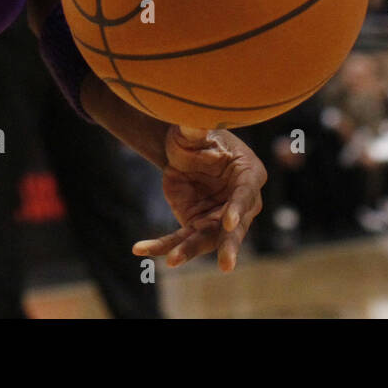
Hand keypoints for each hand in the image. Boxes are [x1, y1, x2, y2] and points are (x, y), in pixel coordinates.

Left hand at [132, 126, 266, 272]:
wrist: (181, 149)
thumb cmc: (198, 135)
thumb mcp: (196, 131)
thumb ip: (196, 130)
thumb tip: (192, 122)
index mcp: (248, 174)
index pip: (245, 194)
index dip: (238, 208)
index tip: (228, 221)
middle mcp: (238, 202)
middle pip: (233, 228)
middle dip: (228, 245)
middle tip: (226, 264)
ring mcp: (217, 217)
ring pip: (205, 239)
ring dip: (188, 250)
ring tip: (172, 260)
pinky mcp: (195, 224)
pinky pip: (178, 239)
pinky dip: (160, 245)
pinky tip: (140, 249)